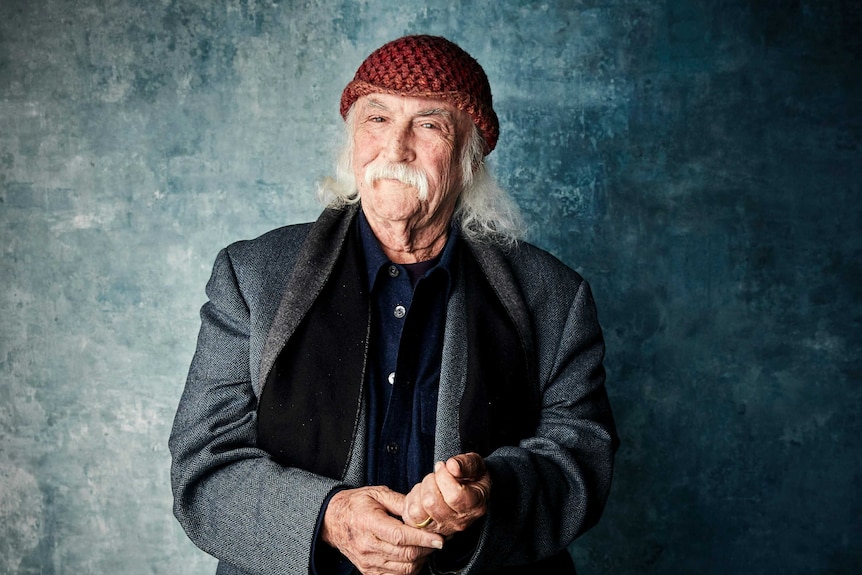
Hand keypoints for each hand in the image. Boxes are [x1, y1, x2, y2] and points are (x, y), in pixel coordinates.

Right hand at [321, 486, 444, 574]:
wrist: (332, 520)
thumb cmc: (355, 504)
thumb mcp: (377, 493)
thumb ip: (400, 501)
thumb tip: (421, 509)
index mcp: (369, 524)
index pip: (401, 536)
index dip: (423, 539)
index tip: (439, 539)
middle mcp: (367, 546)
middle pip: (405, 555)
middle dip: (426, 549)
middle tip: (437, 540)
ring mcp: (368, 561)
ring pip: (403, 569)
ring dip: (420, 560)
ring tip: (426, 548)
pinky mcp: (368, 571)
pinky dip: (409, 569)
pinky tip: (414, 557)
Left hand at [402, 453, 491, 536]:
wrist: (467, 490)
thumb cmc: (472, 477)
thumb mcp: (476, 464)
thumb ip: (467, 463)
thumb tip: (452, 466)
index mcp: (475, 506)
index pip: (454, 496)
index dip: (443, 477)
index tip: (442, 466)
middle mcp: (459, 522)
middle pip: (432, 503)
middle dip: (429, 482)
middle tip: (435, 476)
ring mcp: (442, 528)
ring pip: (418, 512)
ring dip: (419, 492)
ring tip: (428, 485)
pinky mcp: (427, 530)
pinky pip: (409, 516)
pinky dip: (411, 501)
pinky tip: (421, 494)